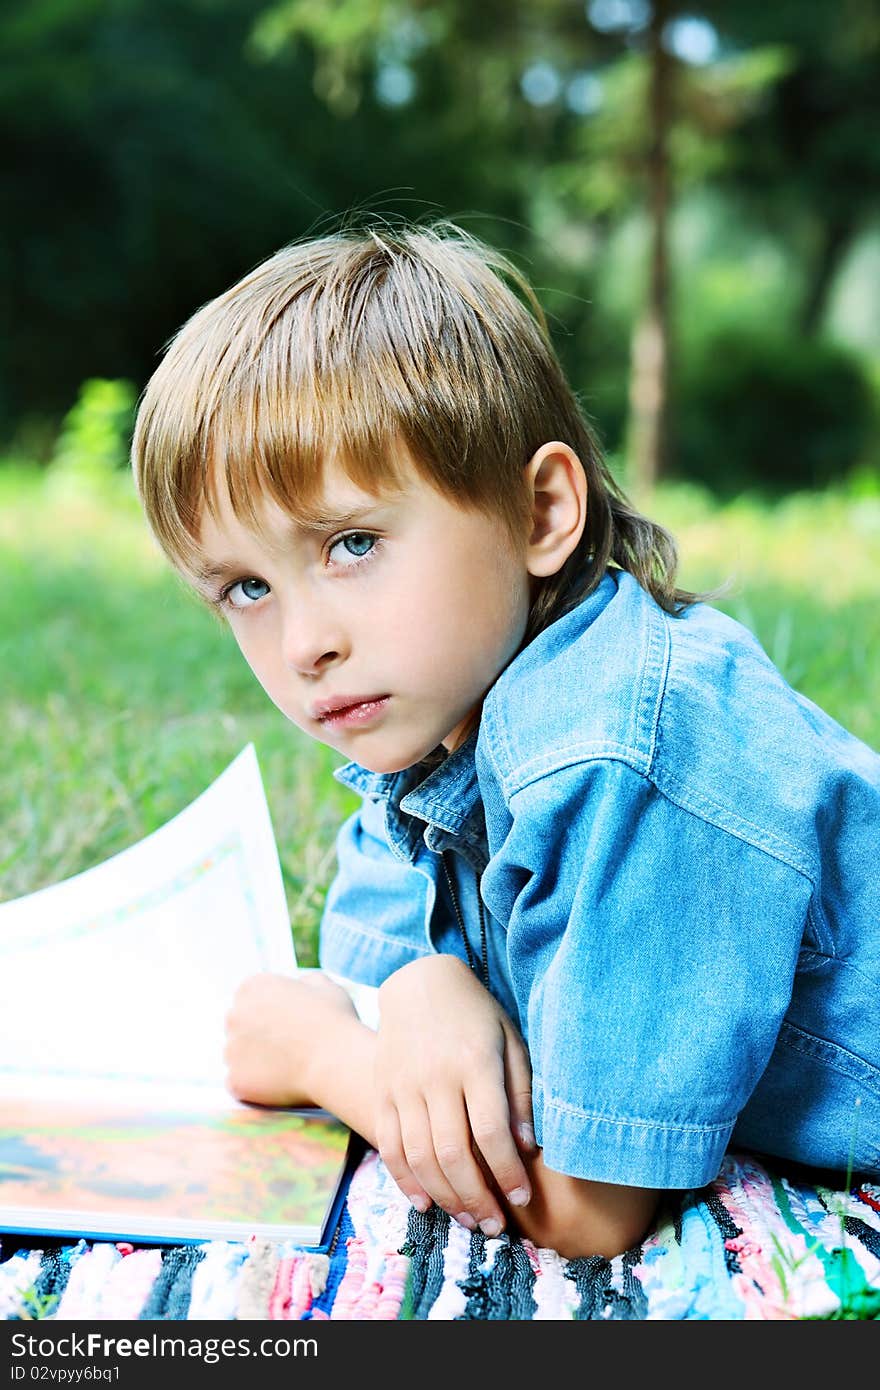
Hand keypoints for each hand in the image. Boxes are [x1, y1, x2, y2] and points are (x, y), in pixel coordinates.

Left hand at [224, 969, 356, 1107]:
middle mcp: (234, 1015)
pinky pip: (240, 1083)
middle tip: (286, 1046)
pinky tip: (279, 1082)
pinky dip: (255, 1085)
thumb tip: (299, 986)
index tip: (285, 1023)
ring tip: (286, 1066)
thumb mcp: (324, 985)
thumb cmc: (334, 1022)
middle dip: (257, 1034)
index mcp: (252, 987)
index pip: (249, 998)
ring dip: (255, 1060)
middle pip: (239, 1025)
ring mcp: (231, 1049)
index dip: (269, 1011)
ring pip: (238, 1056)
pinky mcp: (235, 1080)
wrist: (337, 1062)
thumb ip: (303, 982)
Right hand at [374, 954, 536, 1236]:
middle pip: (453, 1153)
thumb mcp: (509, 1039)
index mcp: (474, 1062)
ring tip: (467, 1219)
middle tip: (494, 1226)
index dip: (508, 1172)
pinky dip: (405, 1180)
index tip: (522, 1198)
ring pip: (419, 1156)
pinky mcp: (382, 1091)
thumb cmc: (475, 1014)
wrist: (417, 983)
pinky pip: (389, 1145)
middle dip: (477, 1198)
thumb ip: (519, 1091)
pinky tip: (425, 1202)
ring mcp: (402, 1085)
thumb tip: (527, 1146)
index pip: (491, 1132)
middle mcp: (435, 1076)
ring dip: (444, 1197)